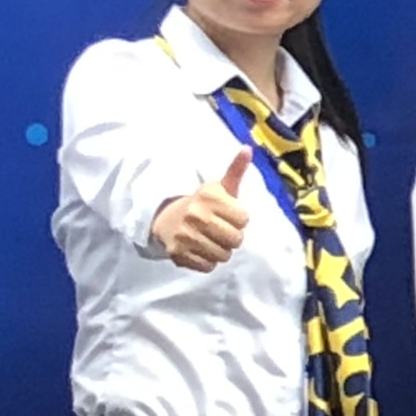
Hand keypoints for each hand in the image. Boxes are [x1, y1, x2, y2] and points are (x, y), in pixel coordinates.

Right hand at [152, 151, 254, 273]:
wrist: (167, 218)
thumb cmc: (203, 204)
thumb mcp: (220, 187)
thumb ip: (236, 170)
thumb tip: (248, 148)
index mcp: (208, 197)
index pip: (244, 219)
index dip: (239, 219)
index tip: (227, 214)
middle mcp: (196, 215)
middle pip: (236, 239)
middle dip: (232, 236)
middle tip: (219, 229)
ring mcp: (185, 236)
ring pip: (223, 255)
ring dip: (221, 250)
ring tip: (210, 239)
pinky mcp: (179, 254)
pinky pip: (208, 266)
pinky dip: (207, 261)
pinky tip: (200, 250)